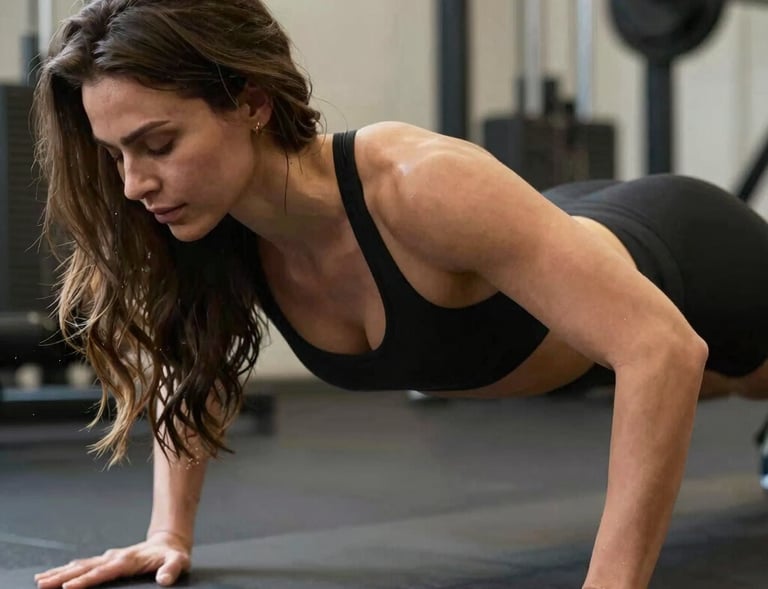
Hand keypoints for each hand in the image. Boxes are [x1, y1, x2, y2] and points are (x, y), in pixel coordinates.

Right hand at [33, 531, 190, 588]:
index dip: (86, 579)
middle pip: (85, 567)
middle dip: (63, 576)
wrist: (169, 542)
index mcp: (128, 560)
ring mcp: (109, 558)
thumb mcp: (179, 561)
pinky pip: (84, 565)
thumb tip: (164, 579)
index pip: (104, 572)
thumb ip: (171, 569)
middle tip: (43, 584)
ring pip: (81, 565)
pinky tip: (54, 574)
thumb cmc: (173, 555)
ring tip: (41, 580)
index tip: (68, 587)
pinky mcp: (107, 560)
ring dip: (60, 572)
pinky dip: (67, 569)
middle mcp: (115, 557)